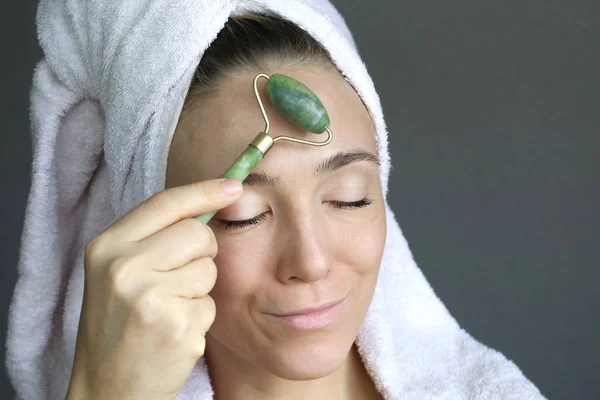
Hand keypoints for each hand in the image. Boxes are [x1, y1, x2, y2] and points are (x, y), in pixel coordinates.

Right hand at [66, 178, 242, 399]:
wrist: (108, 388)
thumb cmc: (119, 326)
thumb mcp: (118, 273)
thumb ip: (154, 238)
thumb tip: (213, 201)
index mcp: (107, 247)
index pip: (166, 203)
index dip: (204, 190)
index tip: (234, 185)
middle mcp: (125, 267)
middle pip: (198, 234)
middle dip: (202, 253)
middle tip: (177, 280)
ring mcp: (151, 298)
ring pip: (209, 269)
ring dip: (198, 289)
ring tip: (168, 310)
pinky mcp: (178, 326)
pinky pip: (211, 304)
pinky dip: (199, 318)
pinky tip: (174, 332)